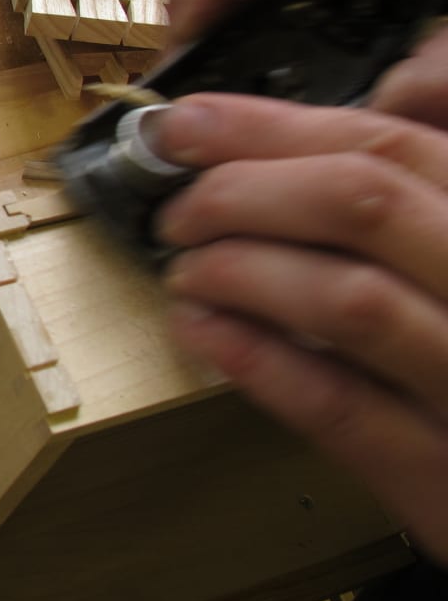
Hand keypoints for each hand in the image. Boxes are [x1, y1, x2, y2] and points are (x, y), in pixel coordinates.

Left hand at [153, 93, 447, 562]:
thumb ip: (408, 194)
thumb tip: (300, 131)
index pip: (393, 146)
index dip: (271, 128)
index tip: (185, 125)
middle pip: (365, 203)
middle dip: (243, 192)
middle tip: (178, 212)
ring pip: (351, 299)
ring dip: (241, 272)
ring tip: (186, 273)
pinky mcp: (445, 475)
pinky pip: (341, 408)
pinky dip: (258, 360)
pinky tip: (203, 331)